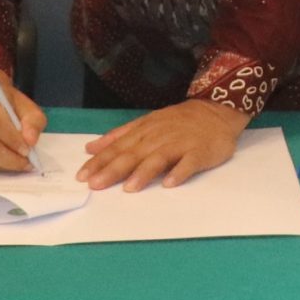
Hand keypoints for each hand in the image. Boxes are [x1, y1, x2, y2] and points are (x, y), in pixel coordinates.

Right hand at [0, 70, 47, 172]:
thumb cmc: (6, 103)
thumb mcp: (25, 105)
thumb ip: (33, 120)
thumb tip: (31, 141)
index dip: (11, 139)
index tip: (27, 150)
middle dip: (10, 158)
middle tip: (26, 164)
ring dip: (3, 164)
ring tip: (19, 164)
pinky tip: (5, 163)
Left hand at [79, 99, 246, 190]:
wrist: (216, 111)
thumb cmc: (177, 122)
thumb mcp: (146, 123)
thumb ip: (118, 136)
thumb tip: (90, 147)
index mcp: (144, 130)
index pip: (118, 146)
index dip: (100, 161)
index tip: (82, 176)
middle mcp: (159, 136)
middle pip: (134, 154)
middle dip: (114, 169)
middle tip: (96, 184)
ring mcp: (180, 144)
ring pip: (159, 158)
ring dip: (144, 172)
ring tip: (130, 188)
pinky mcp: (199, 152)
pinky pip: (189, 163)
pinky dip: (180, 172)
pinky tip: (170, 183)